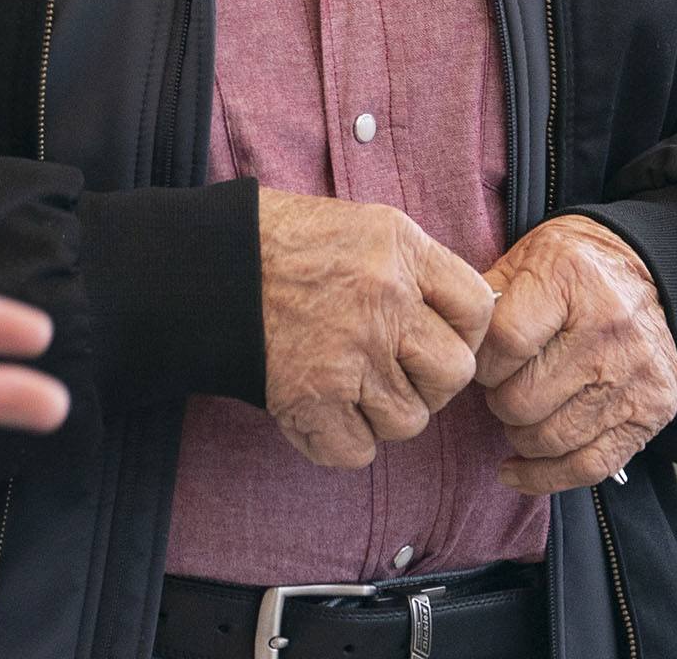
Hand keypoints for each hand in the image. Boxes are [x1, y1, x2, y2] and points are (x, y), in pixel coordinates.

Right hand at [257, 189, 497, 466]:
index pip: (477, 309)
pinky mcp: (312, 399)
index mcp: (399, 249)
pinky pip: (358, 451)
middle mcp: (384, 301)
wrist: (199, 266)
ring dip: (383, 414)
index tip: (437, 338)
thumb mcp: (359, 226)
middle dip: (429, 382)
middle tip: (395, 372)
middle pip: (453, 372)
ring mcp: (350, 354)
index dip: (464, 332)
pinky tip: (321, 412)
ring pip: (408, 419)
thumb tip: (456, 317)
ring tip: (349, 388)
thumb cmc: (275, 242)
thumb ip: (411, 267)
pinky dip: (340, 441)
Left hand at [473, 215, 676, 493]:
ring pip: (550, 438)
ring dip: (519, 435)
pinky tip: (517, 468)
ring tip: (516, 414)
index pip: (504, 342)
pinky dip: (545, 477)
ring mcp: (633, 377)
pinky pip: (588, 466)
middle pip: (523, 398)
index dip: (480, 362)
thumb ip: (485, 298)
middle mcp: (608, 330)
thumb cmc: (571, 271)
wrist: (648, 277)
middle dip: (497, 400)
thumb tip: (450, 343)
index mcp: (570, 280)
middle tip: (500, 387)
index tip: (479, 362)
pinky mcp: (650, 415)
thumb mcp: (524, 259)